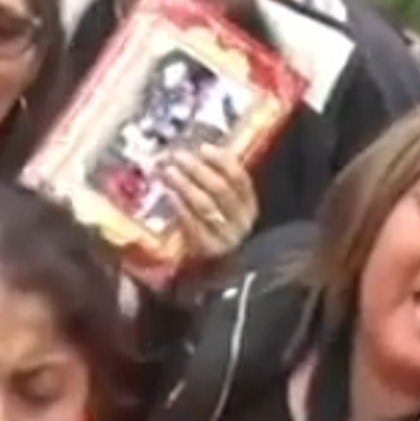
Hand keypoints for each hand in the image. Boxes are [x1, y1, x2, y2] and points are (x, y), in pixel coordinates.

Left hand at [162, 143, 257, 268]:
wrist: (209, 272)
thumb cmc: (212, 230)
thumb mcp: (221, 206)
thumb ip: (215, 183)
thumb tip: (193, 154)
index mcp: (250, 207)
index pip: (240, 179)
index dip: (222, 161)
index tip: (204, 148)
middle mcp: (242, 222)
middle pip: (221, 189)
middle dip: (198, 170)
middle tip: (178, 157)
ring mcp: (226, 238)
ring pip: (206, 205)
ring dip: (186, 184)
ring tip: (169, 171)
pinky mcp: (208, 250)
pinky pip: (193, 224)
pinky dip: (180, 206)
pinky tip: (170, 194)